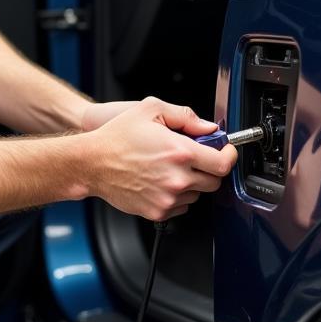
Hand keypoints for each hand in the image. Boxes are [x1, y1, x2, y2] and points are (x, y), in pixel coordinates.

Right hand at [85, 97, 237, 221]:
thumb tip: (209, 128)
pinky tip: (161, 180)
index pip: (223, 163)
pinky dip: (178, 195)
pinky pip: (181, 206)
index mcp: (180, 152)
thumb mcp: (150, 109)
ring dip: (192, 182)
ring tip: (171, 167)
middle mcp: (177, 178)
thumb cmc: (117, 136)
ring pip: (197, 194)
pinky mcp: (158, 211)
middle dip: (210, 168)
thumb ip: (186, 116)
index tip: (226, 151)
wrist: (92, 163)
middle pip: (214, 182)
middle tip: (196, 157)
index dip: (229, 155)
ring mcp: (168, 197)